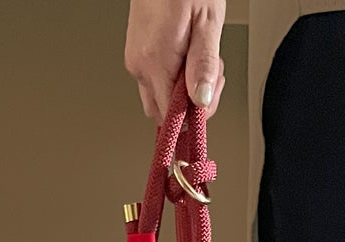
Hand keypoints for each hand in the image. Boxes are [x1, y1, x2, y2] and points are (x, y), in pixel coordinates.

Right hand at [124, 0, 225, 120]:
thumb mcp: (207, 20)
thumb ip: (204, 64)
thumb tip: (202, 100)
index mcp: (155, 61)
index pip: (169, 116)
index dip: (191, 117)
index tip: (207, 102)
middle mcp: (139, 66)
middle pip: (163, 112)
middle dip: (189, 105)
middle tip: (209, 77)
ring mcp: (136, 61)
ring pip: (160, 96)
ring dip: (183, 89)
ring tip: (199, 58)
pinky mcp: (138, 54)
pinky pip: (156, 79)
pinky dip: (175, 76)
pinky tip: (188, 54)